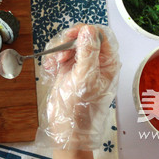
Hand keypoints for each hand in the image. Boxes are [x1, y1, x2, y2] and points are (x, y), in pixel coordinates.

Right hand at [39, 23, 119, 150]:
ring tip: (56, 63)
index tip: (72, 36)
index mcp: (108, 63)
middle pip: (83, 37)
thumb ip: (88, 53)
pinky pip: (60, 54)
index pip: (101, 35)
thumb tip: (88, 31)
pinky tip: (51, 68)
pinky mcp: (68, 70)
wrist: (67, 128)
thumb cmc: (82, 108)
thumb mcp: (86, 78)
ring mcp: (81, 65)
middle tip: (62, 53)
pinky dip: (53, 58)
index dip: (86, 32)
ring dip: (59, 50)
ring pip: (70, 44)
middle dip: (70, 42)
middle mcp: (96, 62)